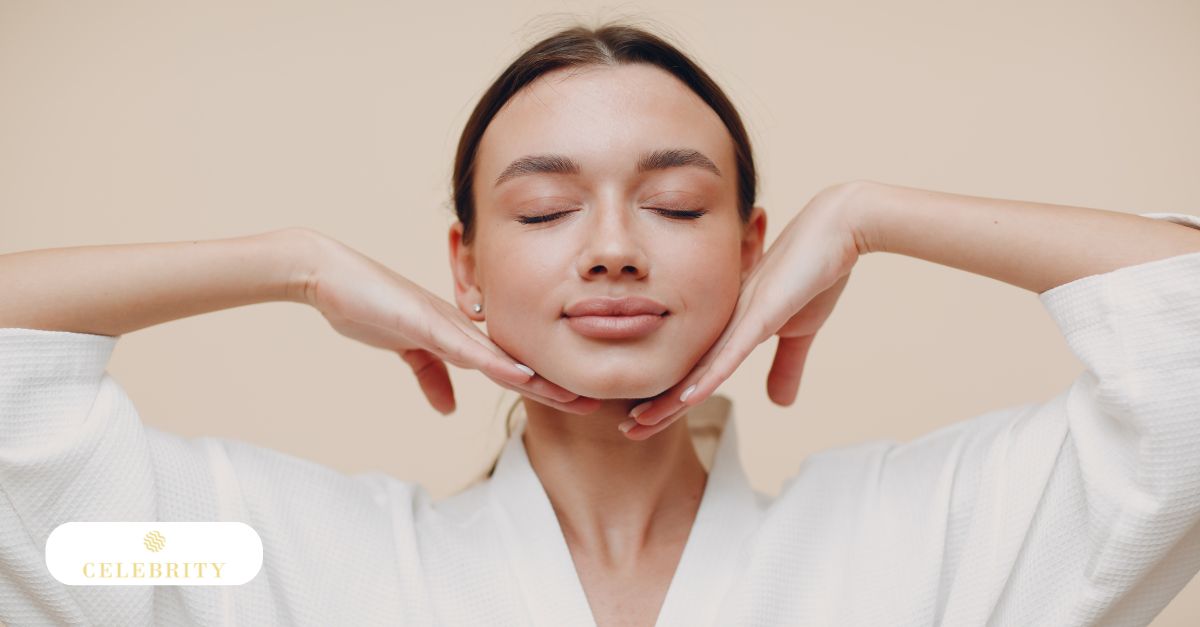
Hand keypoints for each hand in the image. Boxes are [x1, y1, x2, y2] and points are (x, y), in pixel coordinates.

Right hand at [301, 234, 600, 415]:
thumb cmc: (367, 305)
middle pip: (516, 361)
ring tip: (572, 397)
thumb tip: (449, 409)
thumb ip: (430, 376)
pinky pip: (465, 348)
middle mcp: (462, 326)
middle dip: (553, 384)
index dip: (541, 384)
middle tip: (592, 403)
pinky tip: (522, 377)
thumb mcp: (406, 350)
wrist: (328, 275)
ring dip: (537, 379)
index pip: (508, 364)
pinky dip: (495, 364)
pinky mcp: (425, 322)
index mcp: (459, 334)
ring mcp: (446, 323)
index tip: (573, 401)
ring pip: (501, 357)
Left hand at [621, 183, 864, 438]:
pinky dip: (709, 377)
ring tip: (639, 422)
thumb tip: (779, 404)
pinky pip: (731, 352)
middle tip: (627, 430)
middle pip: (686, 372)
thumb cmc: (815, 273)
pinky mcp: (761, 313)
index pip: (696, 370)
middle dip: (657, 404)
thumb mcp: (800, 332)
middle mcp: (725, 322)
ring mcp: (740, 317)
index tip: (645, 422)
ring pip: (699, 367)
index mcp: (731, 326)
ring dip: (670, 399)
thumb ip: (785, 366)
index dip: (671, 398)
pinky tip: (686, 399)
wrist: (838, 229)